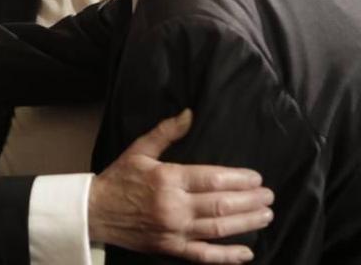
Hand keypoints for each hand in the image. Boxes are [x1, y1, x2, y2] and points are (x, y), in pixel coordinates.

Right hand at [88, 109, 273, 262]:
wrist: (95, 211)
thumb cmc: (119, 179)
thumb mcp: (139, 150)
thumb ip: (166, 132)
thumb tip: (189, 114)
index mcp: (167, 179)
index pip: (213, 179)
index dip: (240, 179)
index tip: (256, 178)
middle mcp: (174, 206)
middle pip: (222, 204)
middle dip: (250, 200)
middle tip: (269, 196)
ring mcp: (174, 230)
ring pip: (219, 228)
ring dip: (247, 222)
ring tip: (266, 215)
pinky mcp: (171, 248)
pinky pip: (204, 255)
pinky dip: (227, 256)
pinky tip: (246, 252)